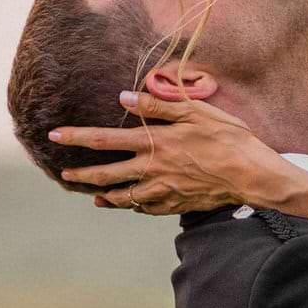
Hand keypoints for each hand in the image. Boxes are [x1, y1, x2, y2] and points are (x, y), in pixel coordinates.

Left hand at [50, 92, 305, 215]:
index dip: (76, 137)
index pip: (104, 140)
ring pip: (124, 197)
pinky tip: (128, 204)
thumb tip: (124, 98)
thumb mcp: (195, 111)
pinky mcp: (176, 205)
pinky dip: (133, 206)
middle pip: (106, 175)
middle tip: (65, 176)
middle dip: (82, 176)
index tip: (55, 136)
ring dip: (104, 196)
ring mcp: (163, 191)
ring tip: (93, 195)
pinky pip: (146, 209)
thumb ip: (157, 106)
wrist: (252, 175)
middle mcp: (153, 170)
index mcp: (154, 143)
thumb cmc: (228, 138)